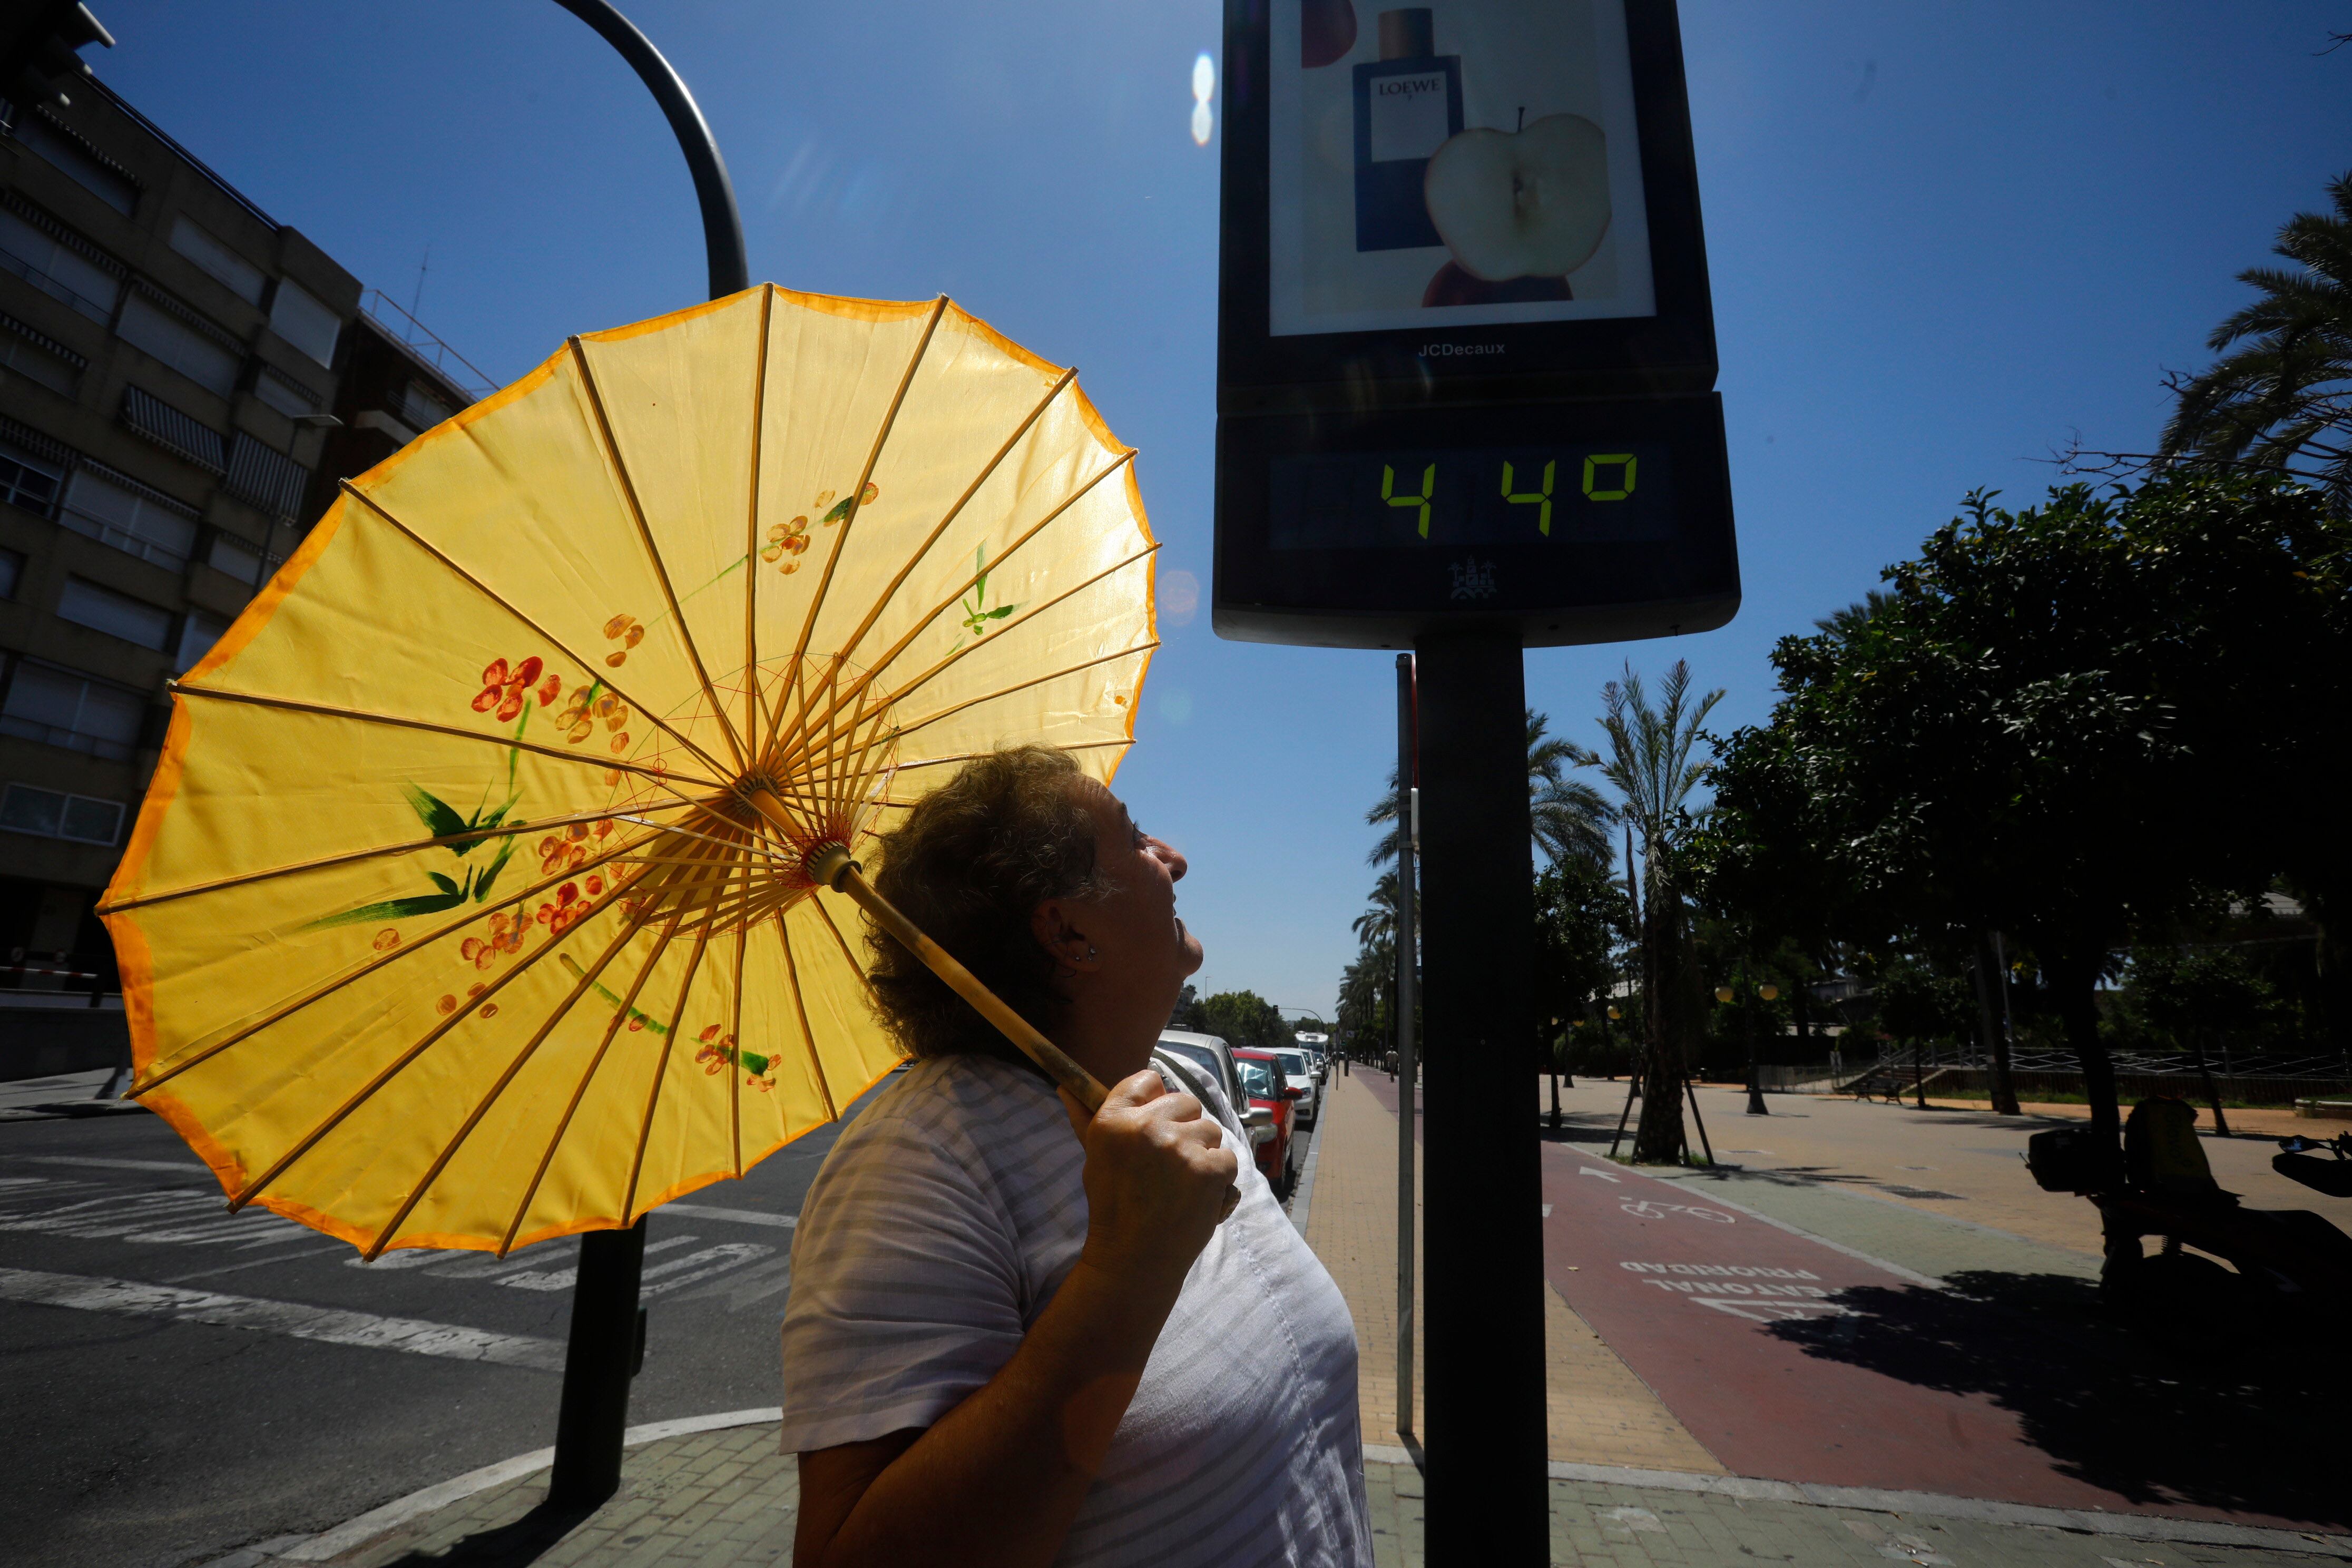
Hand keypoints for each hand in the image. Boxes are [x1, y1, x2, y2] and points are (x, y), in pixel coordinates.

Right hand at [1061, 1071, 1238, 1297]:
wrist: (1133, 1258)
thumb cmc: (1112, 1207)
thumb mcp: (1094, 1159)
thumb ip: (1085, 1120)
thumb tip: (1066, 1088)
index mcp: (1113, 1120)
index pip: (1147, 1080)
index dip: (1156, 1100)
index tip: (1155, 1122)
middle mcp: (1146, 1127)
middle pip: (1186, 1101)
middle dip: (1184, 1127)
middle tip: (1171, 1161)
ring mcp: (1179, 1147)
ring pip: (1211, 1129)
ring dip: (1203, 1151)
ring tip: (1184, 1181)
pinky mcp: (1208, 1169)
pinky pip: (1227, 1157)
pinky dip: (1219, 1177)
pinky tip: (1199, 1194)